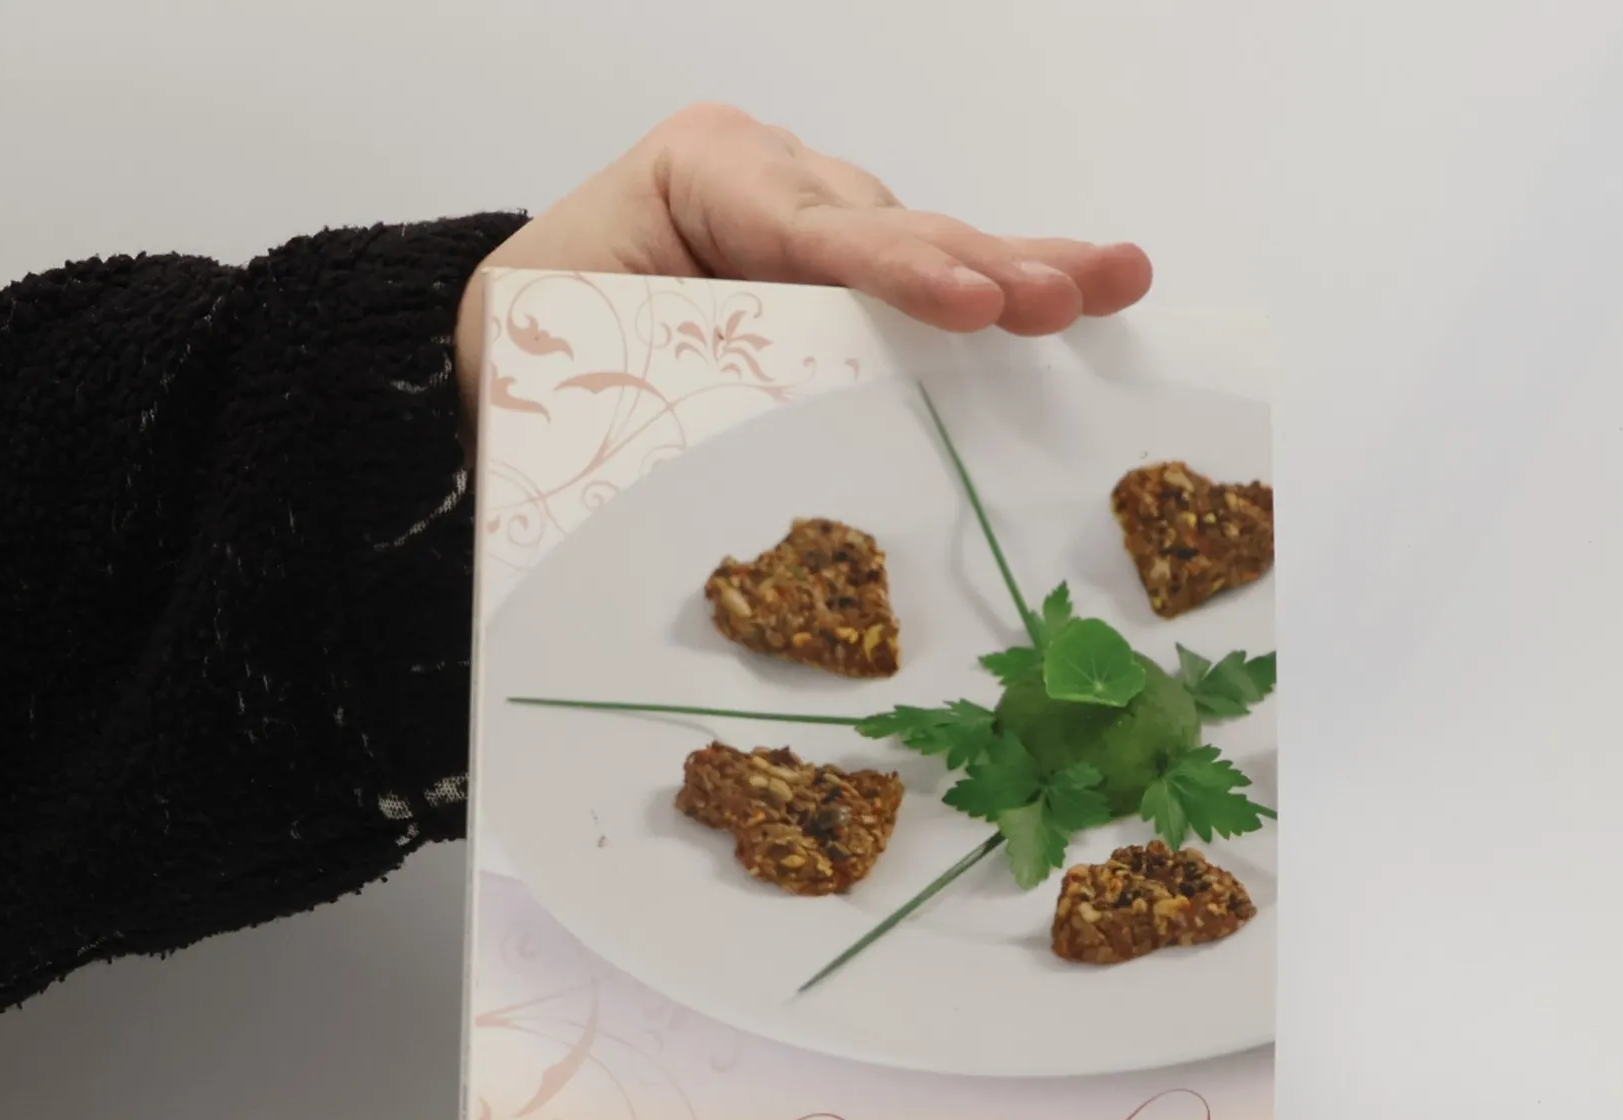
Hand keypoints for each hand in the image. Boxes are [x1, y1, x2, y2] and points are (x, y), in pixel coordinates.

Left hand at [455, 102, 1152, 426]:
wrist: (513, 346)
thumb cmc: (539, 352)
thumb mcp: (586, 353)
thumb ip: (684, 372)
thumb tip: (772, 441)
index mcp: (700, 174)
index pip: (811, 232)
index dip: (896, 272)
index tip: (966, 306)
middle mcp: (776, 179)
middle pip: (892, 229)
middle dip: (981, 266)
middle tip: (1059, 297)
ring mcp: (823, 218)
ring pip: (929, 248)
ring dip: (1019, 275)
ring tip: (1109, 283)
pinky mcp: (849, 271)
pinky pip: (932, 280)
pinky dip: (1007, 290)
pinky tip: (1095, 283)